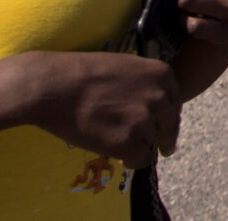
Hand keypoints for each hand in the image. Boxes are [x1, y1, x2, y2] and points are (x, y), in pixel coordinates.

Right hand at [13, 50, 181, 164]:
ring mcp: (144, 120)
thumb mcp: (125, 66)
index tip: (164, 124)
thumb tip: (153, 104)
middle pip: (171, 125)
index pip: (175, 101)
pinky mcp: (127, 143)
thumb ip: (145, 83)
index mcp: (163, 74)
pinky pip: (140, 160)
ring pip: (152, 143)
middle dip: (166, 137)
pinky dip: (130, 161)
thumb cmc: (82, 73)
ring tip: (115, 139)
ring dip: (139, 145)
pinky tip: (117, 155)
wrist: (52, 86)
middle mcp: (160, 97)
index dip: (168, 114)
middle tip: (166, 148)